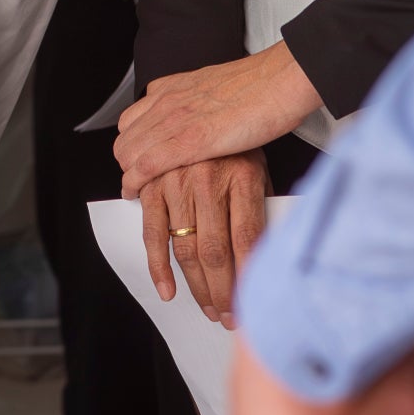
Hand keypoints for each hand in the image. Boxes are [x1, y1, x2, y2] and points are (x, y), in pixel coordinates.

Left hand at [116, 43, 322, 193]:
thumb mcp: (214, 90)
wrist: (280, 80)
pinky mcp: (189, 141)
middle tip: (137, 181)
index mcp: (172, 88)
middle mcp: (166, 101)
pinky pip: (145, 165)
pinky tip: (134, 193)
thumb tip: (198, 120)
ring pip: (128, 152)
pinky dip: (133, 182)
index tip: (137, 161)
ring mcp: (174, 120)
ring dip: (128, 174)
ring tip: (137, 191)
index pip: (131, 120)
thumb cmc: (260, 87)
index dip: (131, 145)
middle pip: (125, 138)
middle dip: (126, 163)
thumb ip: (198, 103)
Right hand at [134, 151, 270, 324]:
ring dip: (197, 287)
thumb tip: (261, 259)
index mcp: (243, 176)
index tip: (252, 306)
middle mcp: (208, 180)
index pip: (248, 241)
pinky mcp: (152, 184)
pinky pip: (152, 232)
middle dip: (224, 293)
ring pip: (186, 249)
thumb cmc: (237, 138)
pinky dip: (157, 265)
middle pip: (217, 252)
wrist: (208, 97)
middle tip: (229, 317)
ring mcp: (177, 181)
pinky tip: (167, 289)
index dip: (249, 280)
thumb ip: (258, 208)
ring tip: (209, 309)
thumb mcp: (260, 168)